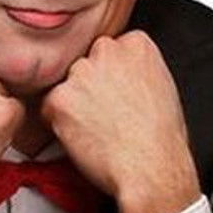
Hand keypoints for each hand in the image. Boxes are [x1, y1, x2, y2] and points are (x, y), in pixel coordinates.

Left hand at [41, 30, 199, 212]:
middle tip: (104, 113)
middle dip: (89, 85)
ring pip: (66, 84)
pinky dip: (58, 122)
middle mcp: (107, 50)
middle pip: (85, 63)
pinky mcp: (60, 97)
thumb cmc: (160, 138)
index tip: (116, 94)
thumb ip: (136, 69)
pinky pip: (50, 107)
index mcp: (136, 44)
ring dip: (73, 103)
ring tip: (97, 128)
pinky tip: (83, 136)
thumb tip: (120, 75)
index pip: (109, 49)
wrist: (150, 168)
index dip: (111, 76)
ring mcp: (81, 72)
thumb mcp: (162, 86)